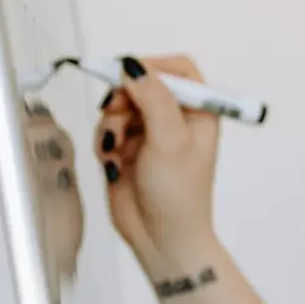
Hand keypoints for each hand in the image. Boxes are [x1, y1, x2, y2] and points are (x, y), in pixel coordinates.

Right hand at [94, 54, 220, 270]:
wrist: (161, 237)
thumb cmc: (178, 193)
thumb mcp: (170, 140)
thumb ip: (154, 99)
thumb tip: (134, 65)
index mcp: (199, 112)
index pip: (178, 69)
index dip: (151, 67)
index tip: (127, 77)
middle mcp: (176, 118)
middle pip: (141, 84)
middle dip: (124, 99)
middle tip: (115, 115)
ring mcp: (151, 133)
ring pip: (120, 106)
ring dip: (111, 124)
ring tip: (116, 150)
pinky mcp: (128, 149)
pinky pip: (108, 129)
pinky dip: (105, 142)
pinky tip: (112, 163)